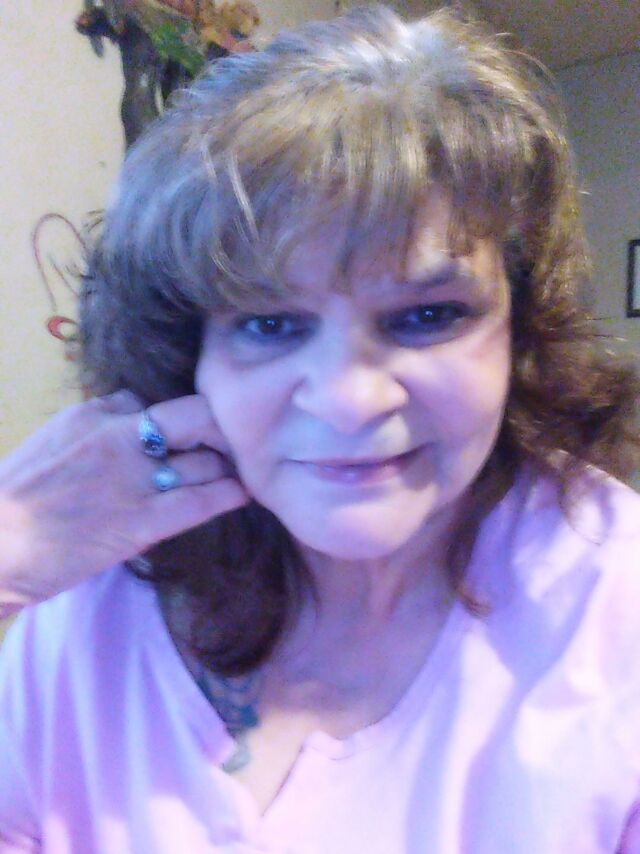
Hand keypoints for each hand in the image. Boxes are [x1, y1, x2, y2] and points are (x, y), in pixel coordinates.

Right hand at [0, 392, 249, 615]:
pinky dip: (228, 494)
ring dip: (229, 464)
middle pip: (195, 416)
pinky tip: (243, 493)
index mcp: (96, 414)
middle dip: (221, 426)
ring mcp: (133, 480)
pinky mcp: (141, 523)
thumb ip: (100, 421)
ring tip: (241, 470)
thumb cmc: (19, 494)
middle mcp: (120, 437)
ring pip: (205, 459)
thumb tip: (138, 413)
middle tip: (234, 442)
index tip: (196, 432)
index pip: (156, 403)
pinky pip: (199, 502)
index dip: (182, 419)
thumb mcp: (57, 438)